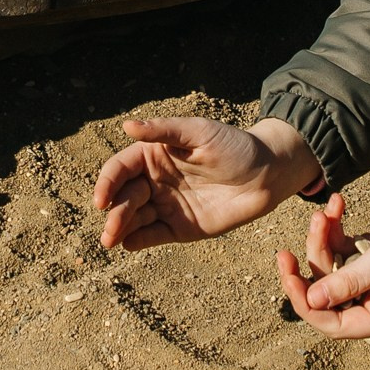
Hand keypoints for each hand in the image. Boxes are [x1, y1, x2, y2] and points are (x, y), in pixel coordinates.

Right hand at [95, 116, 322, 250]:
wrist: (268, 175)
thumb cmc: (234, 146)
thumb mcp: (200, 132)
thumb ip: (164, 131)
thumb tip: (128, 126)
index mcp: (154, 155)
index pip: (121, 169)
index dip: (107, 183)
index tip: (101, 199)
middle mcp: (154, 181)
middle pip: (124, 197)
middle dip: (114, 213)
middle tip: (109, 229)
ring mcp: (166, 206)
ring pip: (134, 219)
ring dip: (120, 229)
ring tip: (111, 240)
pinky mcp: (179, 228)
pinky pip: (154, 236)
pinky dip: (139, 241)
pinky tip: (129, 244)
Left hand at [275, 164, 369, 339]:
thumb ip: (350, 281)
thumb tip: (311, 301)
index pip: (334, 324)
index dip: (306, 303)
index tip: (288, 274)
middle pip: (327, 297)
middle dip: (311, 267)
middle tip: (290, 247)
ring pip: (331, 268)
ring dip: (322, 241)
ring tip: (326, 213)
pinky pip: (341, 248)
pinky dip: (335, 228)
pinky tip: (338, 202)